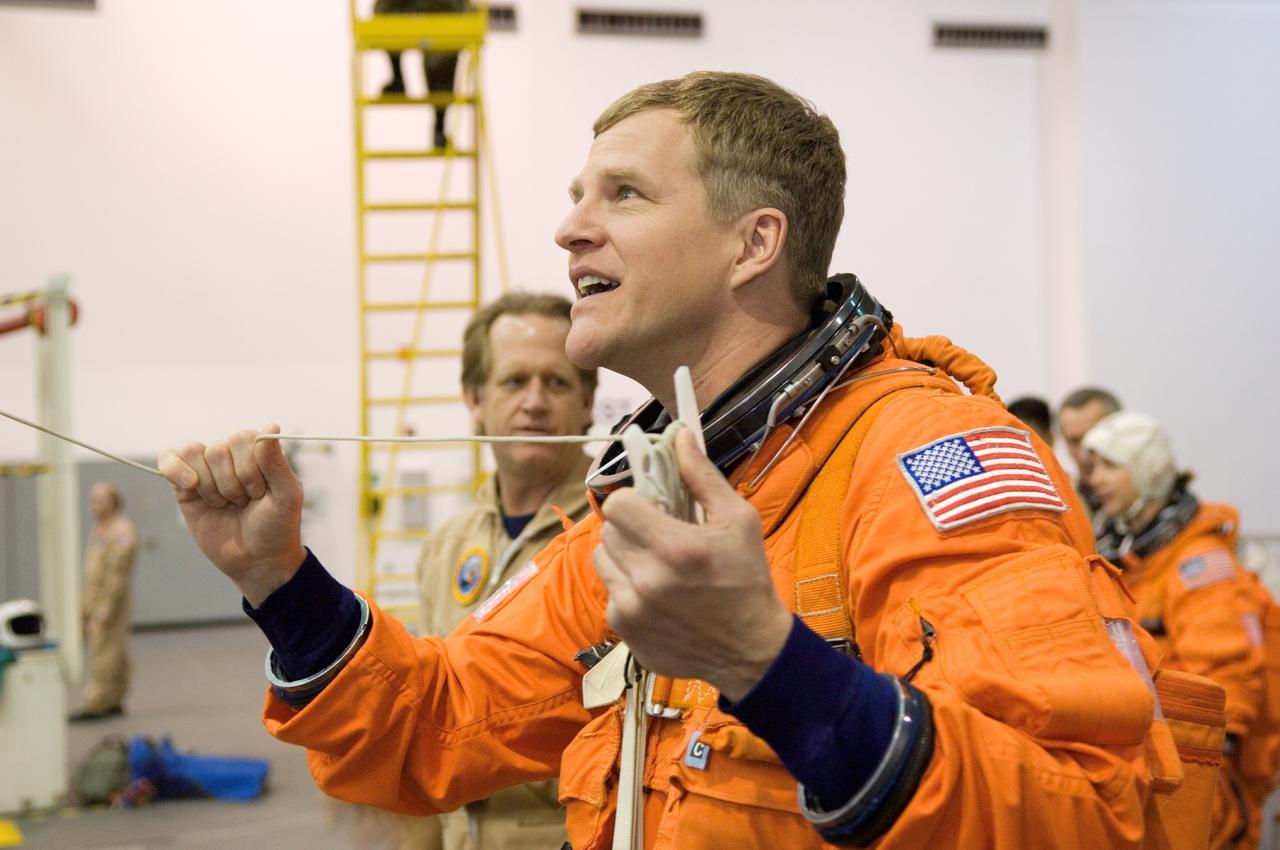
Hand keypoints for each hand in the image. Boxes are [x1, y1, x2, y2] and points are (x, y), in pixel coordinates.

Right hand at [157, 425, 305, 606]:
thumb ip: (276, 461)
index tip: (261, 492)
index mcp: (259, 451)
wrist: (257, 559)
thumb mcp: (287, 495)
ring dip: (210, 486)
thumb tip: (271, 425)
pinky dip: (174, 468)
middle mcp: (232, 455)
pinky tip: (190, 485)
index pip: (242, 438)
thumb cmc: (277, 526)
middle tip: (244, 503)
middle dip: (231, 483)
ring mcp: (207, 469)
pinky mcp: (184, 486)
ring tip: (225, 504)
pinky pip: (168, 458)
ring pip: (193, 452)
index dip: (249, 468)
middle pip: (217, 448)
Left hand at [595, 429, 792, 701]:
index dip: (632, 500)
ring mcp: (631, 610)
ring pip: (601, 559)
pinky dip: (626, 587)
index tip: (649, 506)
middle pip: (607, 530)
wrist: (751, 649)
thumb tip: (680, 435)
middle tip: (656, 533)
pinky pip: (609, 592)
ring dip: (622, 555)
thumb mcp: (738, 520)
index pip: (617, 504)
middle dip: (629, 525)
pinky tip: (655, 593)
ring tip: (652, 562)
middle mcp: (647, 580)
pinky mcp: (624, 631)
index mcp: (676, 548)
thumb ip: (702, 476)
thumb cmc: (747, 579)